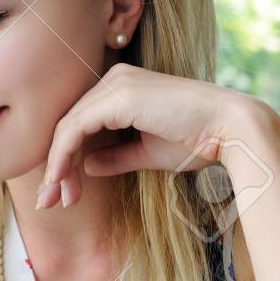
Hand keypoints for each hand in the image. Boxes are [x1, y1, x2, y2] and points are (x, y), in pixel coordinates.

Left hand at [38, 63, 257, 208]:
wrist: (230, 130)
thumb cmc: (198, 140)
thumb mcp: (147, 153)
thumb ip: (116, 156)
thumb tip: (87, 166)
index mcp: (123, 87)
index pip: (82, 122)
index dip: (67, 158)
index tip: (64, 194)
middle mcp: (115, 79)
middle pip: (69, 123)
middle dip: (57, 166)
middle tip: (49, 202)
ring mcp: (116, 84)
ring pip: (68, 126)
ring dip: (57, 166)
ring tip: (54, 199)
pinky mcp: (118, 96)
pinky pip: (76, 128)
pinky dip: (64, 156)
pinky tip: (62, 181)